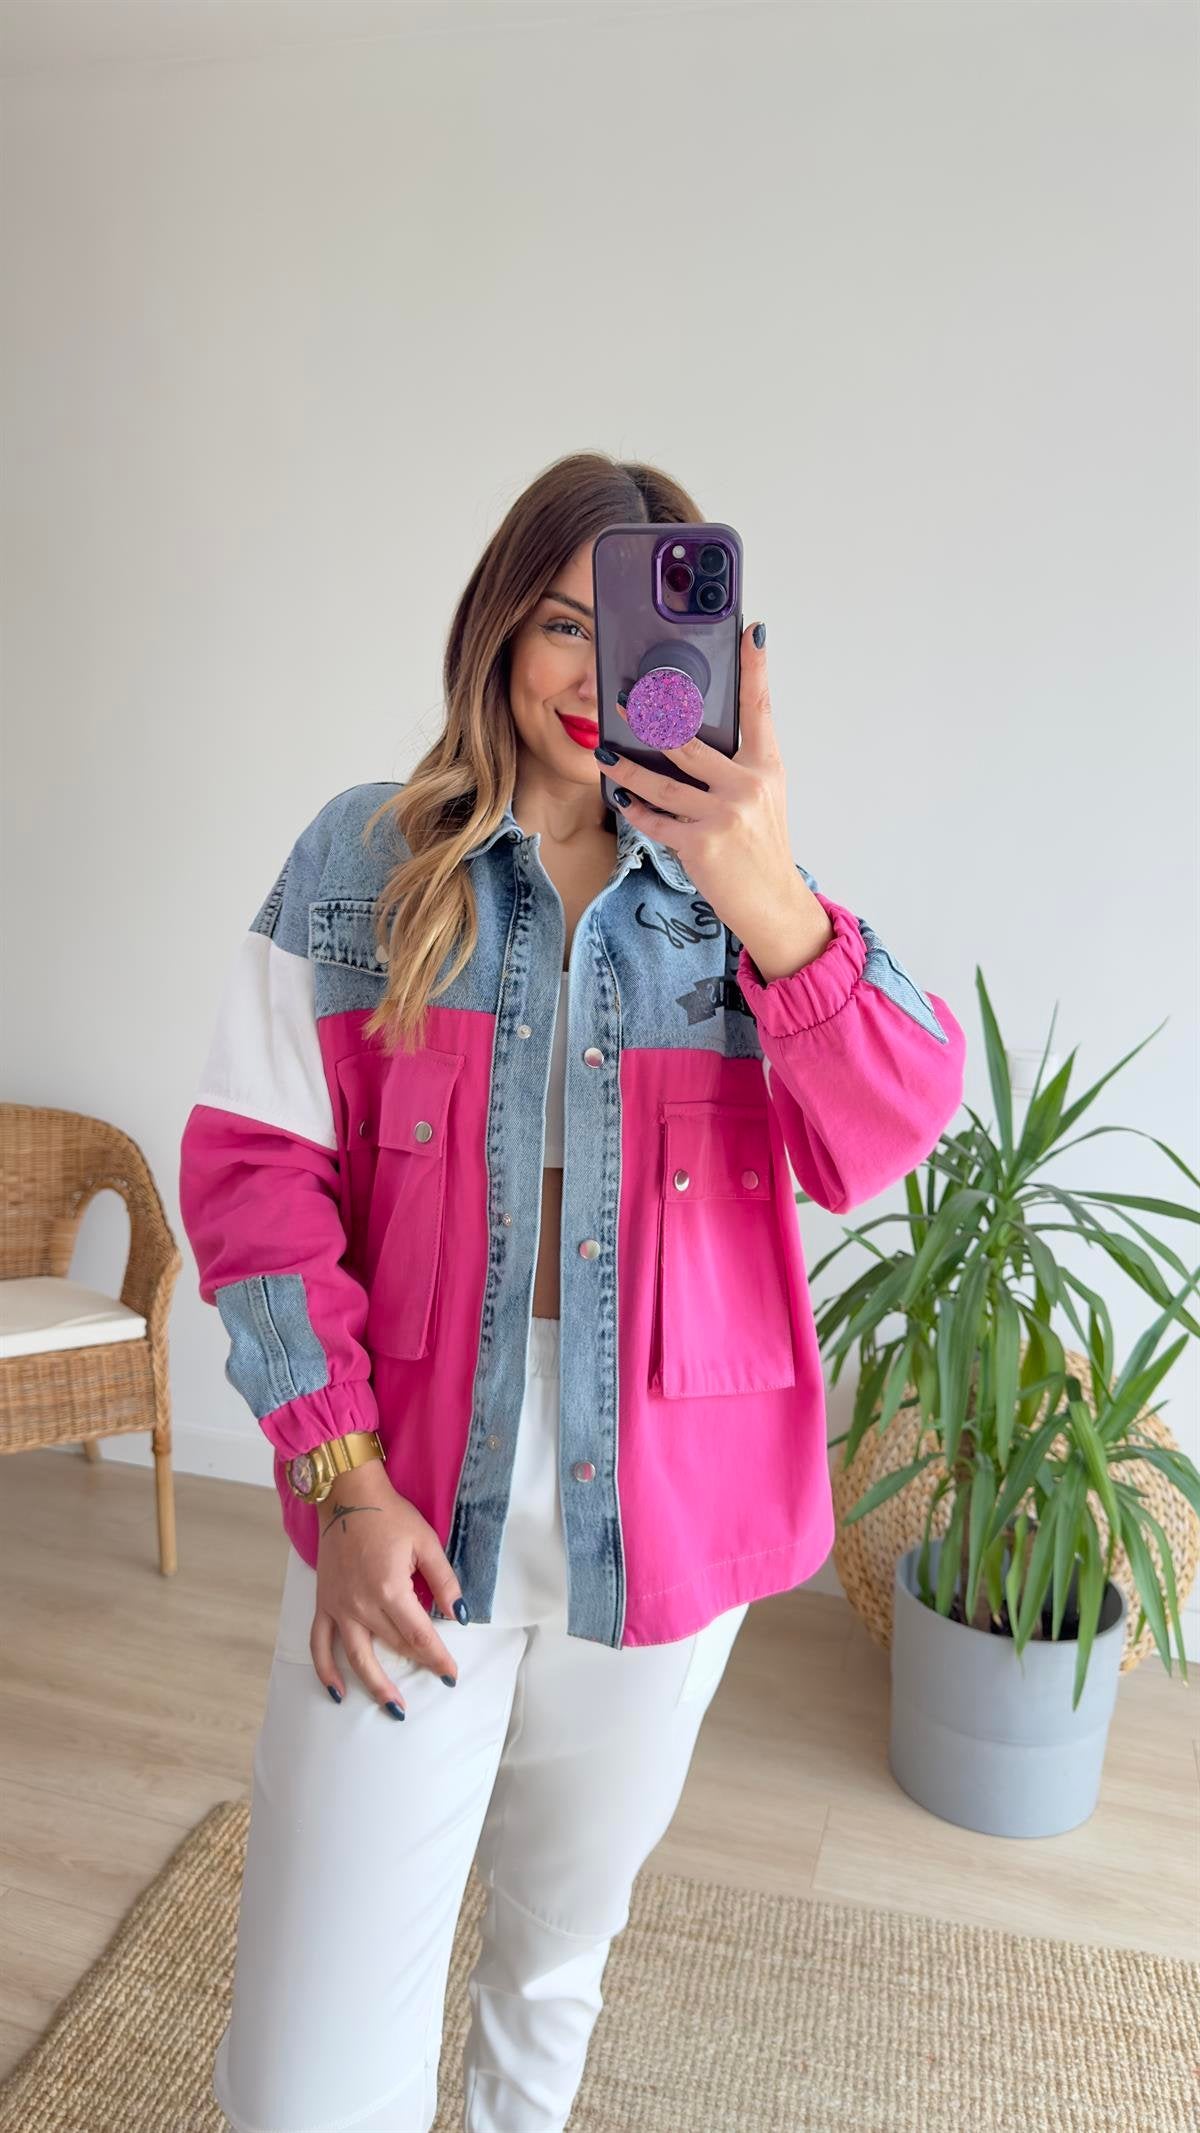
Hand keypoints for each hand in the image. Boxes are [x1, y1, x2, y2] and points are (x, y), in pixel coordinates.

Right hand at [308, 1459, 466, 1715]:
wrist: (347, 1496)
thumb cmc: (390, 1516)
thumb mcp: (426, 1542)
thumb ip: (444, 1581)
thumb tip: (459, 1615)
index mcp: (390, 1589)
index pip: (420, 1635)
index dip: (438, 1657)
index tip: (451, 1675)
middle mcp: (362, 1605)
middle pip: (394, 1646)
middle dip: (418, 1665)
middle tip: (436, 1682)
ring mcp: (339, 1607)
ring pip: (358, 1657)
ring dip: (375, 1685)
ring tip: (393, 1709)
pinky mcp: (324, 1604)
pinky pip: (320, 1644)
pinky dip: (325, 1671)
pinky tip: (337, 1692)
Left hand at [599, 620, 833, 981]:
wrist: (772, 904)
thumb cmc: (762, 848)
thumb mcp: (762, 799)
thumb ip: (736, 767)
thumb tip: (692, 738)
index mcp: (767, 767)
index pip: (761, 708)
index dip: (756, 668)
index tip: (751, 633)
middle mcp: (747, 785)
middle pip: (688, 741)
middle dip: (651, 717)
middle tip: (624, 698)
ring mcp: (723, 815)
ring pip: (661, 782)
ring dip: (626, 768)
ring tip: (606, 752)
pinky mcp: (701, 844)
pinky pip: (656, 820)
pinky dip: (636, 810)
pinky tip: (622, 798)